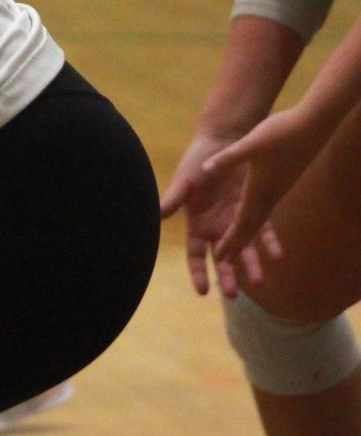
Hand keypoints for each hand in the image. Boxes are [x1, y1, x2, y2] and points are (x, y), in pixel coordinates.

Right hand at [160, 124, 285, 296]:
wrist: (224, 140)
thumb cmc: (198, 160)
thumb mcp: (185, 180)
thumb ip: (173, 198)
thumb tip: (157, 215)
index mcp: (197, 222)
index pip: (196, 253)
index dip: (198, 271)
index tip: (203, 291)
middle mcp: (217, 225)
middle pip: (222, 257)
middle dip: (227, 276)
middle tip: (233, 295)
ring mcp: (237, 218)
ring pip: (245, 248)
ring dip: (251, 265)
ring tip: (260, 282)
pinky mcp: (256, 206)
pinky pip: (265, 230)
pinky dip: (270, 243)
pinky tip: (277, 257)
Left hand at [198, 107, 327, 265]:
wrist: (311, 124)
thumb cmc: (280, 132)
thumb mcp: (250, 145)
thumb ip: (227, 159)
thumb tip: (206, 168)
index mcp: (259, 190)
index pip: (241, 223)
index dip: (230, 241)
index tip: (219, 258)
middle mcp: (269, 196)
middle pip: (250, 229)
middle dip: (240, 250)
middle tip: (229, 270)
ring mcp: (276, 190)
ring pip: (260, 222)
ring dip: (251, 241)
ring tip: (247, 259)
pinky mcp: (280, 182)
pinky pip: (268, 210)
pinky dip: (260, 223)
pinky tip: (257, 225)